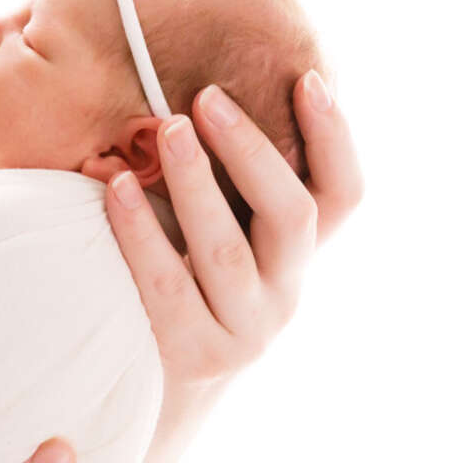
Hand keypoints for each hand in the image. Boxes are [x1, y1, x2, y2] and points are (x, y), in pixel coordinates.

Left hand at [105, 72, 364, 462]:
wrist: (154, 384)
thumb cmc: (180, 275)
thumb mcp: (218, 227)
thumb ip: (227, 177)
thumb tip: (206, 85)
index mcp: (300, 254)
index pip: (345, 195)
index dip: (335, 139)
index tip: (307, 78)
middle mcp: (286, 292)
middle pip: (292, 216)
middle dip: (252, 151)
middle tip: (207, 97)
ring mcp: (244, 329)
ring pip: (228, 250)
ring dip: (198, 183)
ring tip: (169, 128)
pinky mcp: (192, 353)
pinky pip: (166, 285)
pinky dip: (141, 233)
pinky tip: (116, 188)